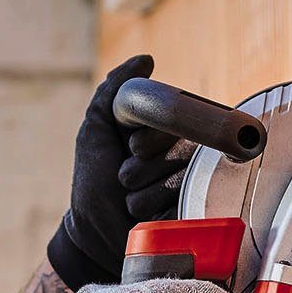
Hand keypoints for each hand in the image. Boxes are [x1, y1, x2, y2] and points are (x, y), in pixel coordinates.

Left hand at [47, 55, 190, 290]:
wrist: (92, 232)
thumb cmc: (95, 180)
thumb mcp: (95, 130)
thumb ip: (113, 91)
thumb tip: (147, 60)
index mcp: (171, 128)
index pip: (177, 116)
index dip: (148, 136)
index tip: (128, 147)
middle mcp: (191, 151)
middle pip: (180, 144)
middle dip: (142, 163)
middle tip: (126, 176)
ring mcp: (198, 183)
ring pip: (178, 174)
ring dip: (143, 188)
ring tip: (132, 198)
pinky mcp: (199, 212)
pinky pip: (178, 200)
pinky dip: (151, 206)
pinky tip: (144, 216)